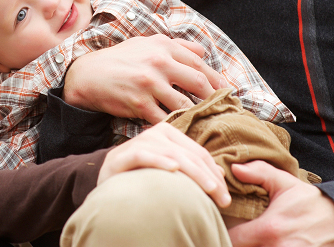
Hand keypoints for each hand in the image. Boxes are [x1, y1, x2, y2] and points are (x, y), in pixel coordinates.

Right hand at [63, 35, 227, 122]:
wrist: (87, 75)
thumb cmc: (119, 59)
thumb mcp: (146, 43)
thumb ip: (176, 46)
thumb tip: (203, 53)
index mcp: (163, 46)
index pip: (200, 64)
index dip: (218, 80)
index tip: (228, 92)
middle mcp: (158, 62)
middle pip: (199, 83)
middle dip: (214, 98)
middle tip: (223, 110)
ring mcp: (149, 84)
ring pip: (184, 103)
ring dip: (196, 114)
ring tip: (205, 122)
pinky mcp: (139, 104)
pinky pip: (165, 119)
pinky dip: (175, 125)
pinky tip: (182, 130)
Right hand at [97, 122, 230, 207]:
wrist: (108, 179)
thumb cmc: (143, 175)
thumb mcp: (169, 168)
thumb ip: (191, 166)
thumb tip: (219, 172)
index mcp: (169, 134)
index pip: (199, 153)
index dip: (215, 174)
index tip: (226, 196)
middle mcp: (156, 133)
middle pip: (190, 155)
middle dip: (209, 178)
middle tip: (223, 200)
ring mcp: (139, 142)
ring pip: (173, 155)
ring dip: (194, 174)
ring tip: (209, 190)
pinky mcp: (123, 155)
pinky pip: (144, 156)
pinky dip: (160, 161)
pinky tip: (173, 170)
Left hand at [228, 161, 333, 246]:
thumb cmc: (311, 201)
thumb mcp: (285, 183)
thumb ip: (258, 173)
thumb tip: (234, 168)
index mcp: (270, 229)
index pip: (234, 239)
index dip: (227, 233)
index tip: (228, 226)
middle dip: (240, 243)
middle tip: (240, 233)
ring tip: (253, 239)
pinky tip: (266, 243)